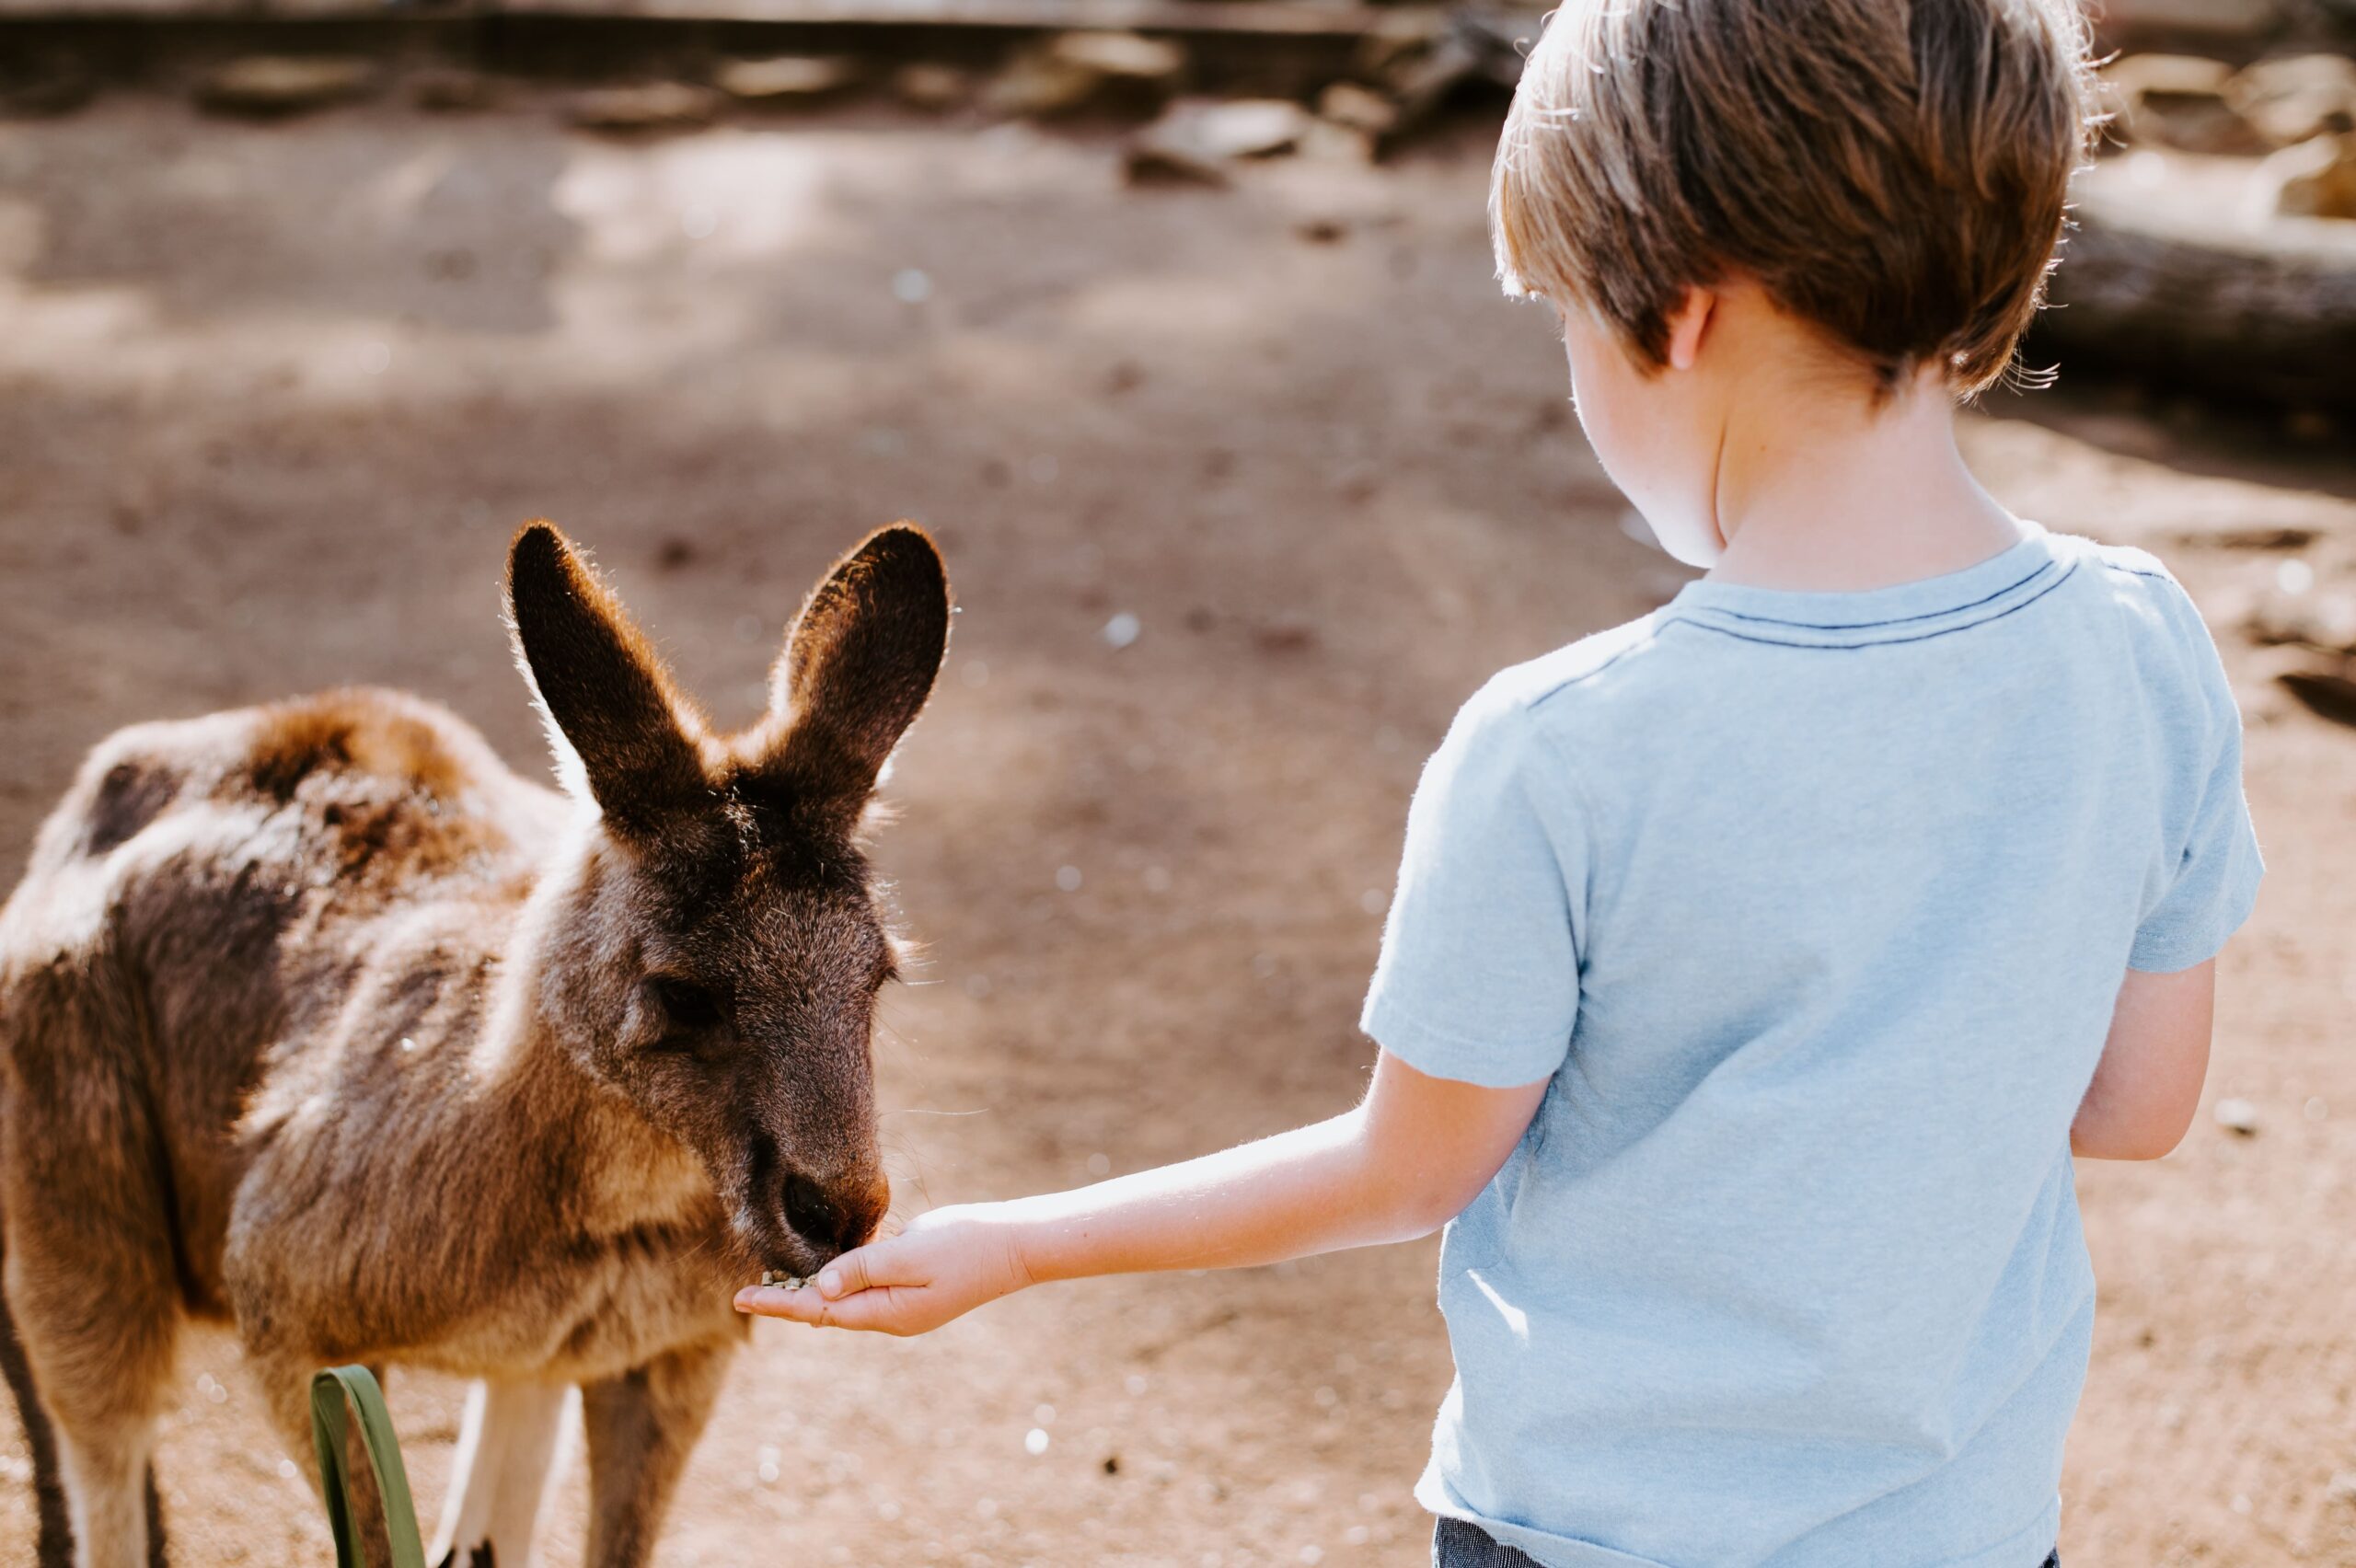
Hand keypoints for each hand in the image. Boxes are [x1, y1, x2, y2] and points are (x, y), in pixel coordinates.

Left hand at [733, 1203, 1031, 1334]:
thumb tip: (821, 1285)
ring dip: (813, 1284)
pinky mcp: (912, 1280)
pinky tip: (827, 1259)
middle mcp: (889, 1312)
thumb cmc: (965, 1246)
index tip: (741, 1298)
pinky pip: (868, 1279)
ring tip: (777, 1276)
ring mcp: (902, 1299)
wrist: (1014, 1245)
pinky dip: (843, 1270)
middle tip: (748, 1288)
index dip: (779, 1303)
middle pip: (828, 1307)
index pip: (819, 1311)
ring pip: (846, 1293)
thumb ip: (864, 1268)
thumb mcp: (910, 1254)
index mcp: (887, 1313)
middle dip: (789, 1298)